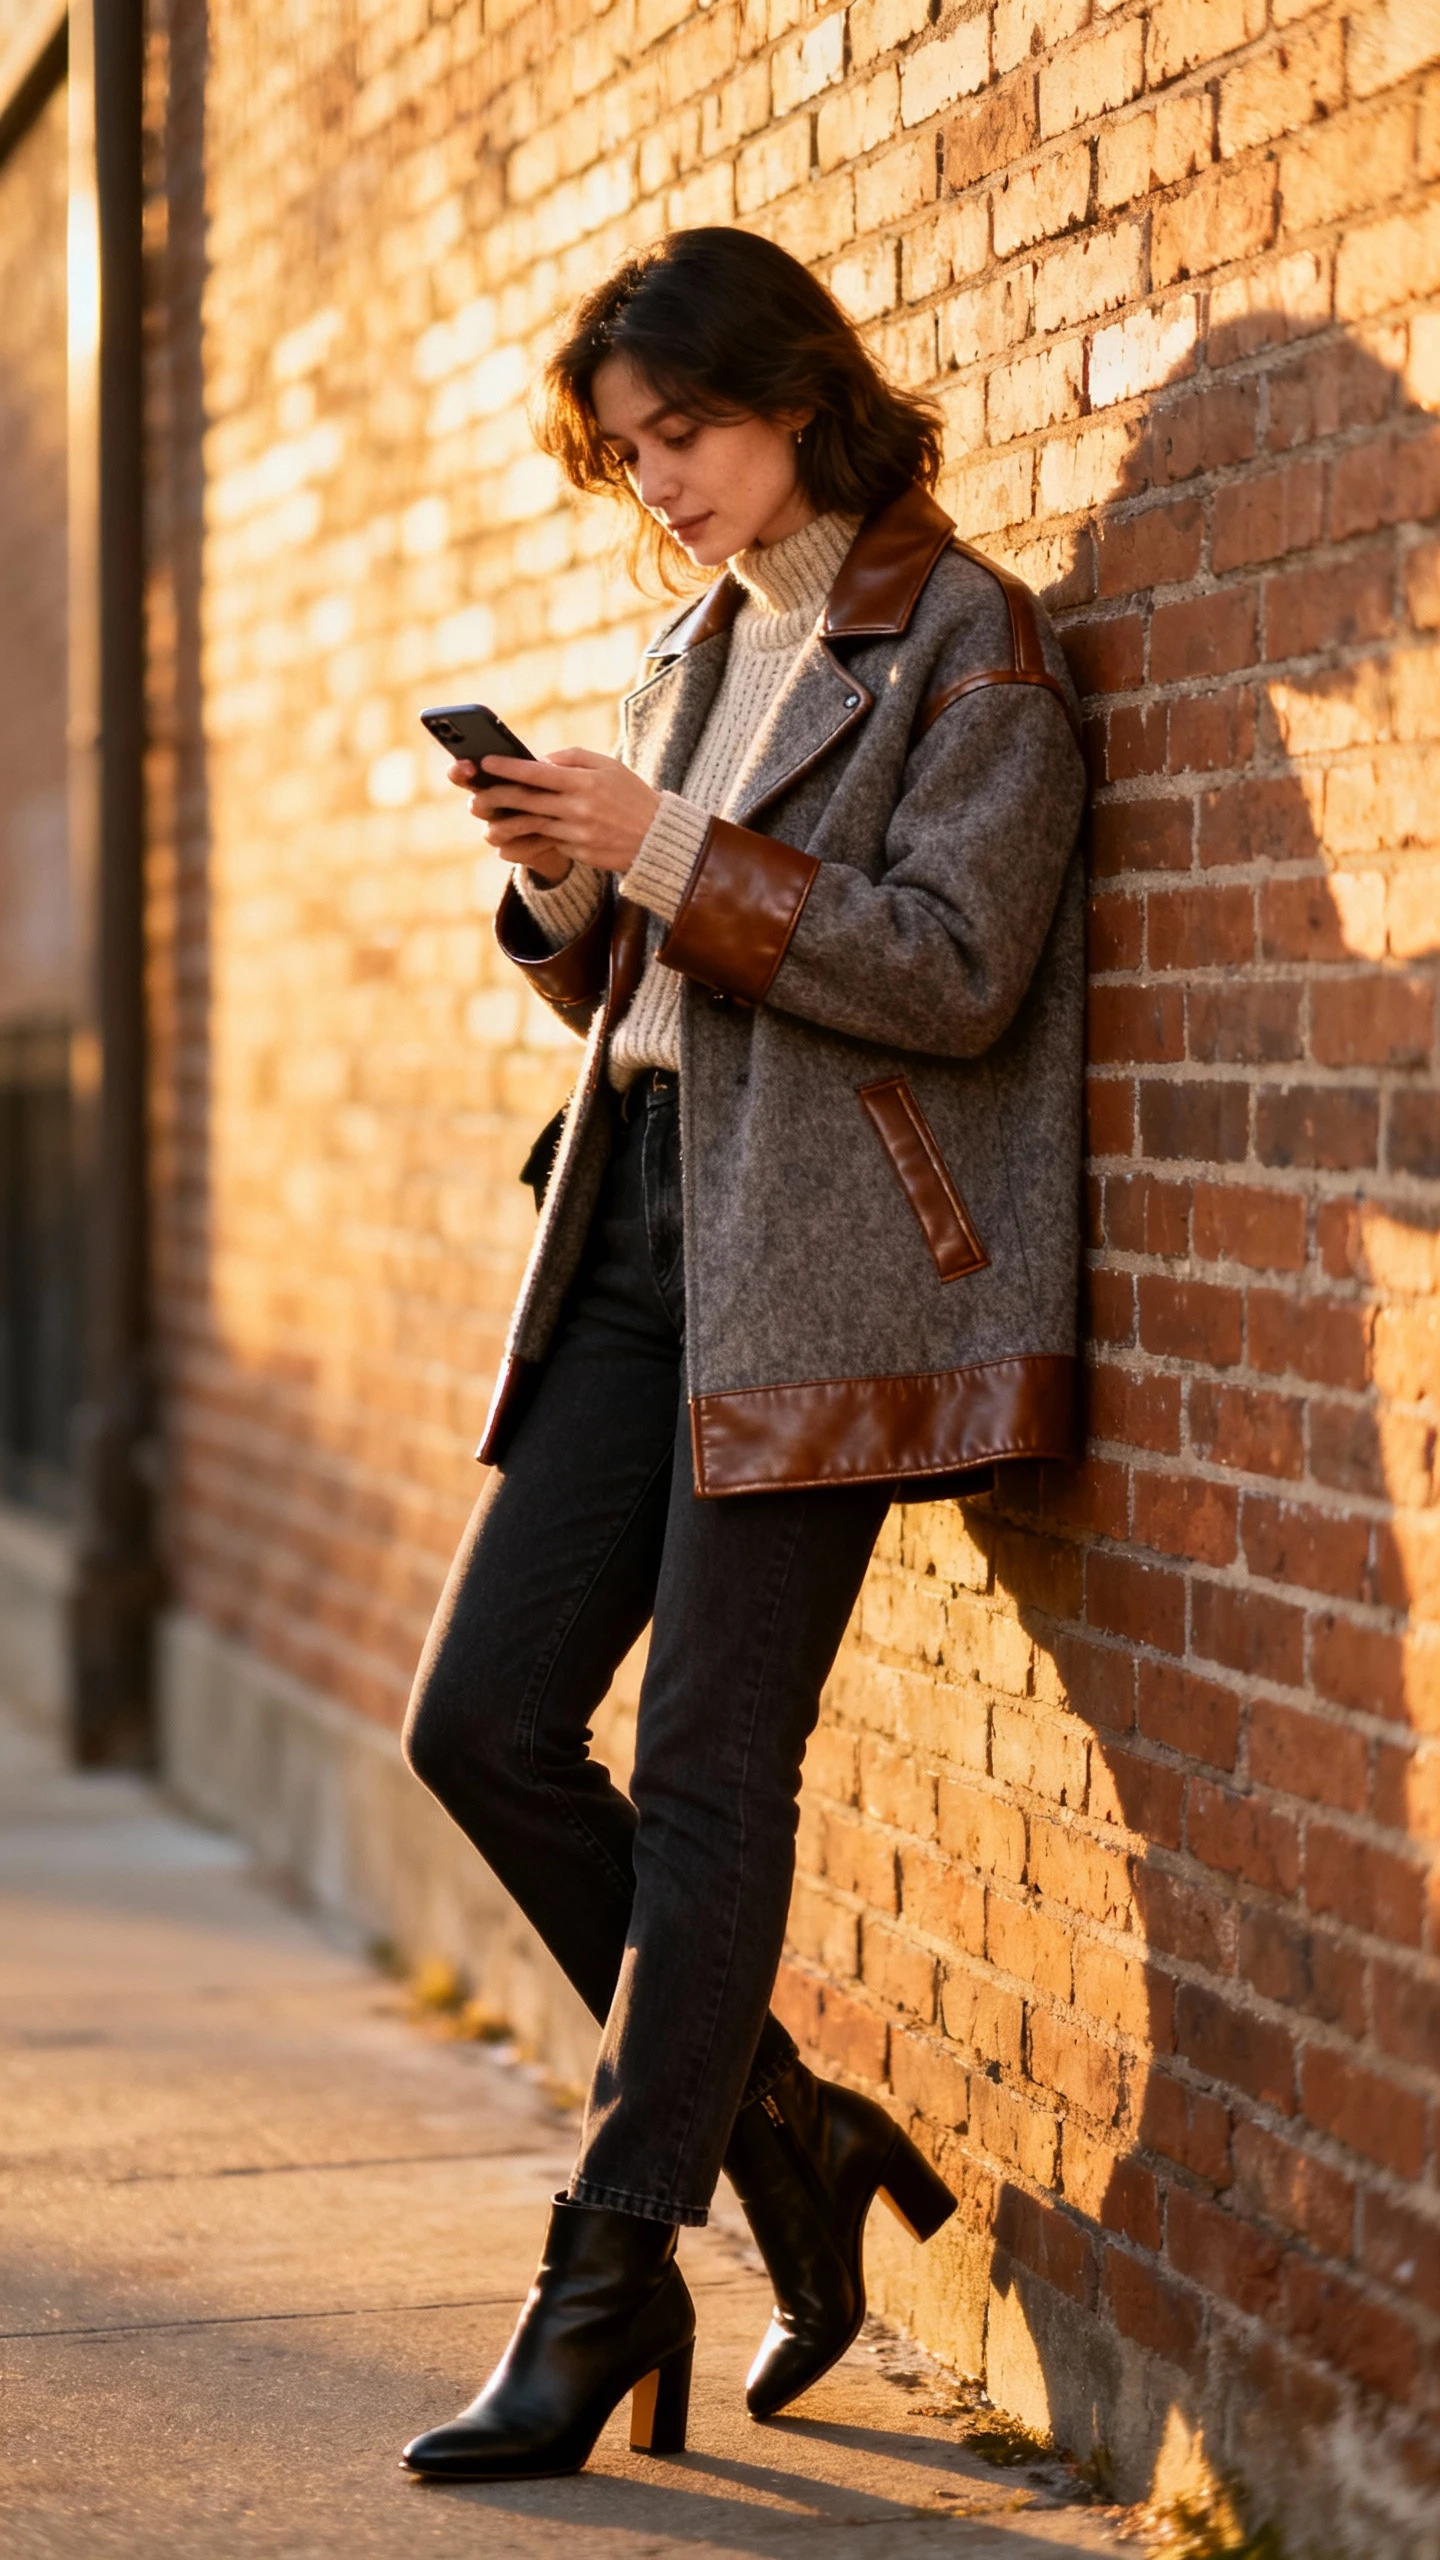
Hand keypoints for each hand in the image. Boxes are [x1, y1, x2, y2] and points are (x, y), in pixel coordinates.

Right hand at [446, 759, 571, 881]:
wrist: (574, 830)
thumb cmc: (564, 792)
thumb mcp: (561, 772)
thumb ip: (553, 763)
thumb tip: (544, 762)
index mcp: (493, 780)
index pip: (465, 774)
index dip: (460, 771)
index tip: (469, 765)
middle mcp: (490, 807)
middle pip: (476, 805)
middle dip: (493, 798)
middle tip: (516, 792)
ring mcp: (498, 833)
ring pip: (493, 831)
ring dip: (519, 823)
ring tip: (547, 816)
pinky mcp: (512, 852)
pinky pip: (511, 851)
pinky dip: (533, 844)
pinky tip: (554, 838)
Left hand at [457, 747, 660, 876]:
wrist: (658, 838)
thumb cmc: (631, 795)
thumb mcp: (609, 766)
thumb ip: (574, 758)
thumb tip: (541, 759)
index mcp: (585, 783)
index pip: (538, 773)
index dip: (509, 767)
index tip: (486, 761)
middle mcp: (579, 809)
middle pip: (528, 801)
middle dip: (497, 796)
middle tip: (476, 793)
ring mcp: (578, 834)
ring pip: (532, 827)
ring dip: (506, 824)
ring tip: (488, 822)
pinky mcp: (579, 852)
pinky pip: (548, 844)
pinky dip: (529, 841)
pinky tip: (513, 839)